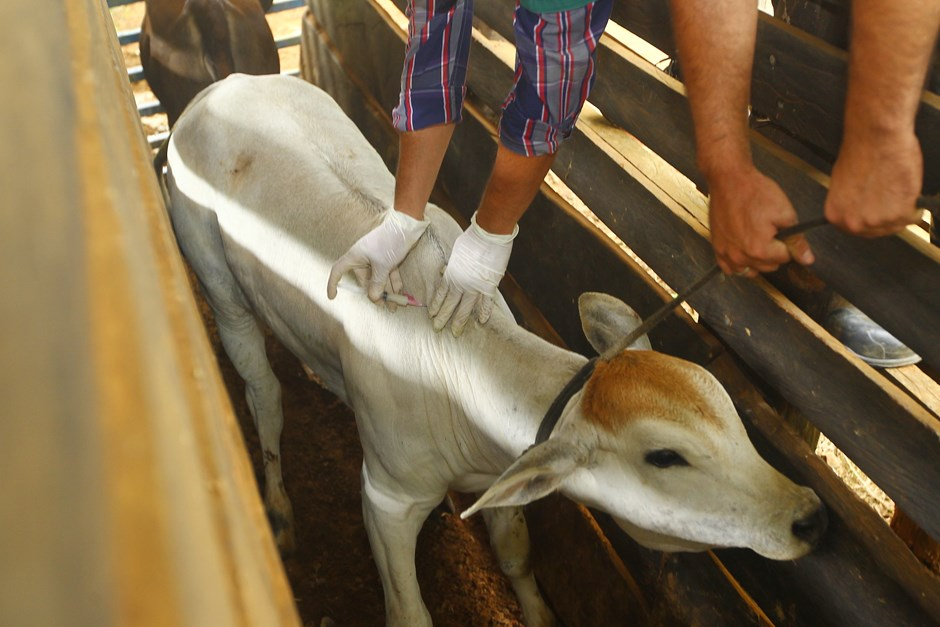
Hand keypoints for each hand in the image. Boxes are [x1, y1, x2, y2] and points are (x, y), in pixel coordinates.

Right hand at [327, 209, 428, 304]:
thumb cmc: (390, 242)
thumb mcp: (383, 266)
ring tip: (396, 306)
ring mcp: (375, 258)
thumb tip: (373, 298)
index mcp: (355, 256)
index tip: (333, 297)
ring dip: (387, 291)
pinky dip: (393, 282)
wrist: (407, 225)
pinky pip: (387, 273)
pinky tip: (401, 294)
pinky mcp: (387, 258)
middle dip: (374, 294)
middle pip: (365, 280)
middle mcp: (363, 258)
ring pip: (378, 279)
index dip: (333, 283)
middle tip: (385, 306)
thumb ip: (377, 284)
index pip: (338, 270)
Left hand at [429, 213, 516, 335]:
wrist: (488, 235)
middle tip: (437, 329)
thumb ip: (454, 265)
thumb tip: (449, 270)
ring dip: (459, 321)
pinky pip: (487, 302)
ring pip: (465, 308)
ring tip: (454, 332)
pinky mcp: (489, 285)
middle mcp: (461, 283)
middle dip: (443, 318)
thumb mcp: (457, 252)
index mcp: (452, 274)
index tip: (431, 315)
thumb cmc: (472, 239)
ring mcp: (475, 286)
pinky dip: (485, 312)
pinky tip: (483, 321)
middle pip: (450, 304)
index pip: (441, 293)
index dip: (436, 305)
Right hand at [707, 165, 813, 276]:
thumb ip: (797, 240)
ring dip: (757, 260)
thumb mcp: (785, 213)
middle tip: (769, 230)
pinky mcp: (717, 248)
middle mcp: (741, 257)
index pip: (785, 258)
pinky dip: (739, 264)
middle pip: (768, 266)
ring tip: (757, 240)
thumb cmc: (755, 192)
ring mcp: (726, 254)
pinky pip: (730, 269)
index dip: (788, 243)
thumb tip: (807, 259)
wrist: (729, 180)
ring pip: (750, 270)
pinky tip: (743, 250)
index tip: (781, 229)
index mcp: (760, 249)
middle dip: (773, 252)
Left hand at [825, 129, 921, 237]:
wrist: (877, 138)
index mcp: (835, 215)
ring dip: (901, 213)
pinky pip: (912, 217)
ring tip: (901, 196)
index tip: (877, 215)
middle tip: (892, 206)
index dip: (869, 221)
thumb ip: (850, 202)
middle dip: (885, 219)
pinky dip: (915, 208)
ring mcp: (876, 221)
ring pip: (895, 225)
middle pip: (876, 231)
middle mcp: (853, 223)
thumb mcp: (843, 183)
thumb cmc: (861, 152)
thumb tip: (861, 208)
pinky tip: (910, 195)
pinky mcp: (899, 214)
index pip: (855, 230)